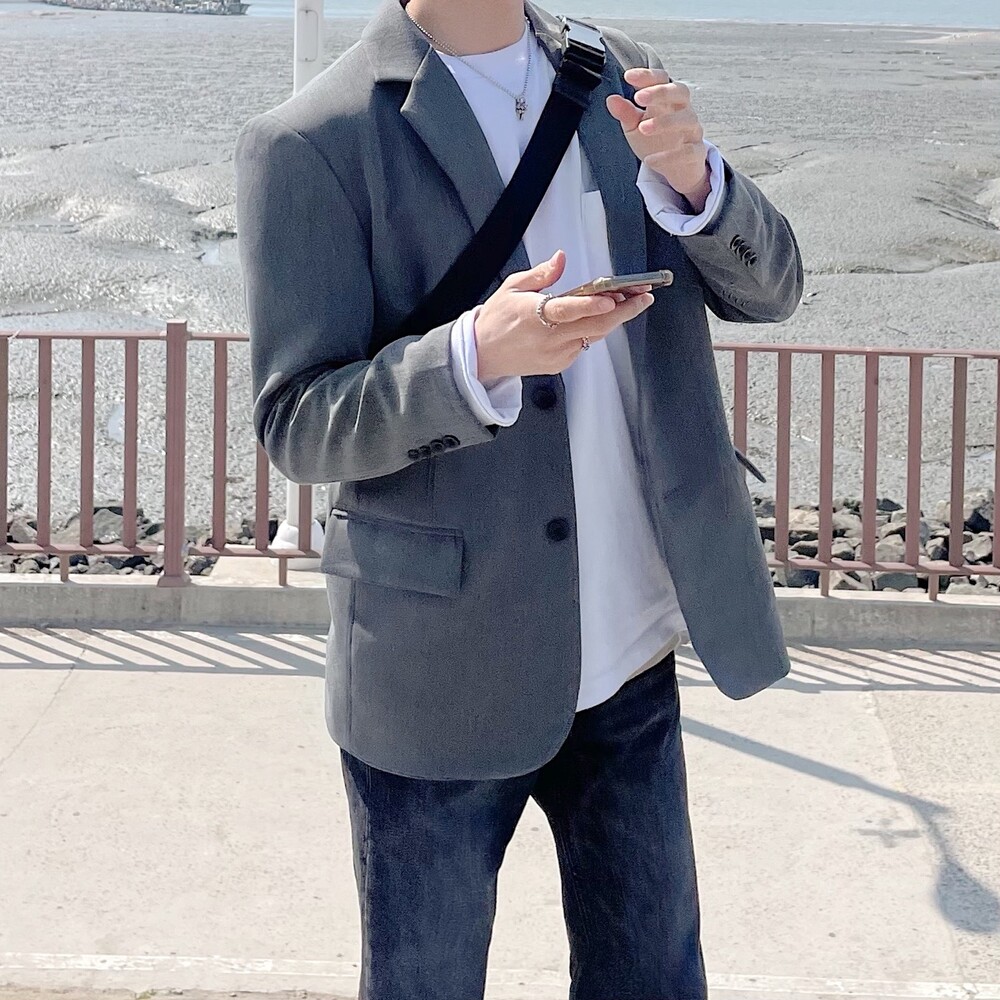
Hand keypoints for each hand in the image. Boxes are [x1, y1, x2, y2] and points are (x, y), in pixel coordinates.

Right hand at [474, 251, 654, 381]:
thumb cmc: (496, 320)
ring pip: (594, 335)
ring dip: (613, 319)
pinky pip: (584, 345)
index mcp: (534, 315)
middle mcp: (548, 338)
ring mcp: (556, 354)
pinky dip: (595, 330)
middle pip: (593, 325)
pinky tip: (601, 317)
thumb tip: (560, 258)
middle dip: (623, 310)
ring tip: (631, 302)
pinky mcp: (559, 364)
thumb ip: (541, 274)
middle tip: (643, 297)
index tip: (613, 297)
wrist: (482, 354)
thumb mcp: (512, 287)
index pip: (569, 310)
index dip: (593, 304)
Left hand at [606, 67, 710, 211]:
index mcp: (668, 100)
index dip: (647, 76)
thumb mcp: (636, 126)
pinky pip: (688, 151)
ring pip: (687, 119)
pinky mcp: (696, 152)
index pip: (662, 80)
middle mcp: (683, 110)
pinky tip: (651, 160)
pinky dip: (670, 156)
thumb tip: (611, 100)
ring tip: (643, 129)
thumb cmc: (657, 141)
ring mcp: (692, 130)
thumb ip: (626, 113)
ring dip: (665, 122)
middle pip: (680, 92)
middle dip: (660, 92)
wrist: (678, 166)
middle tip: (638, 97)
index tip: (628, 76)